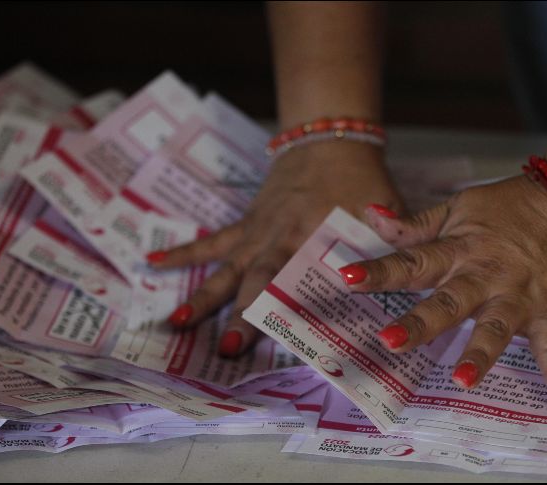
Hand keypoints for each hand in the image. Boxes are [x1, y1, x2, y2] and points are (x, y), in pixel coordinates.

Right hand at [148, 141, 402, 356]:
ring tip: (178, 323)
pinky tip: (151, 263)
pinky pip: (211, 242)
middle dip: (241, 317)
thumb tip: (395, 283)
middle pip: (254, 281)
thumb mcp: (380, 212)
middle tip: (227, 351)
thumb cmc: (358, 181)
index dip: (287, 311)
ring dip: (203, 295)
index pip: (297, 280)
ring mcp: (255, 233)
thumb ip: (386, 245)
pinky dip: (183, 253)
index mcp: (309, 238)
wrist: (328, 141)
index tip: (280, 342)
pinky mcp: (245, 225)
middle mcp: (276, 239)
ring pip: (224, 267)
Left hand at [339, 175, 546, 402]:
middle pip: (449, 302)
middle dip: (421, 323)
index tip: (348, 278)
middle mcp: (484, 275)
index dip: (379, 271)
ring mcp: (519, 295)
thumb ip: (414, 224)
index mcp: (457, 250)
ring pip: (497, 327)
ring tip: (463, 380)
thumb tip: (370, 215)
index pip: (411, 262)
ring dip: (481, 353)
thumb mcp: (456, 209)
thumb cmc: (505, 209)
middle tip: (391, 341)